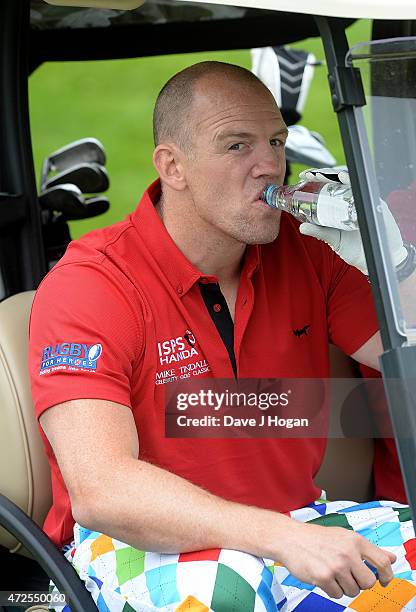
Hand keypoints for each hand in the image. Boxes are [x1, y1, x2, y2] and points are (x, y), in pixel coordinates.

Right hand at [278, 520, 396, 598]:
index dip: (387, 575)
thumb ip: (369, 549)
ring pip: (353, 591)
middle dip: (360, 583)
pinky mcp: (324, 578)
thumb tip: (391, 558)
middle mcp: (347, 552)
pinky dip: (331, 590)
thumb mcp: (345, 537)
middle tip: (348, 575)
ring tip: (333, 573)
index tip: (384, 580)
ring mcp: (336, 566)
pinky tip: (324, 577)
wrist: (290, 538)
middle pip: (369, 582)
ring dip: (344, 587)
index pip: (382, 562)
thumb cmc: (317, 538)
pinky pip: (337, 595)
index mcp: (355, 540)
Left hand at [298, 167, 406, 274]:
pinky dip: (353, 183)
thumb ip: (319, 231)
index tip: (303, 175)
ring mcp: (365, 201)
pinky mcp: (376, 205)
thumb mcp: (334, 239)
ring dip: (335, 175)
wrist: (374, 259)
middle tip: (308, 174)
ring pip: (350, 182)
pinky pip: (364, 191)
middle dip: (322, 173)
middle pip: (338, 180)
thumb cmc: (356, 248)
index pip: (330, 186)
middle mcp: (354, 200)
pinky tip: (343, 178)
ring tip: (321, 174)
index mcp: (343, 205)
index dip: (318, 178)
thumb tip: (301, 227)